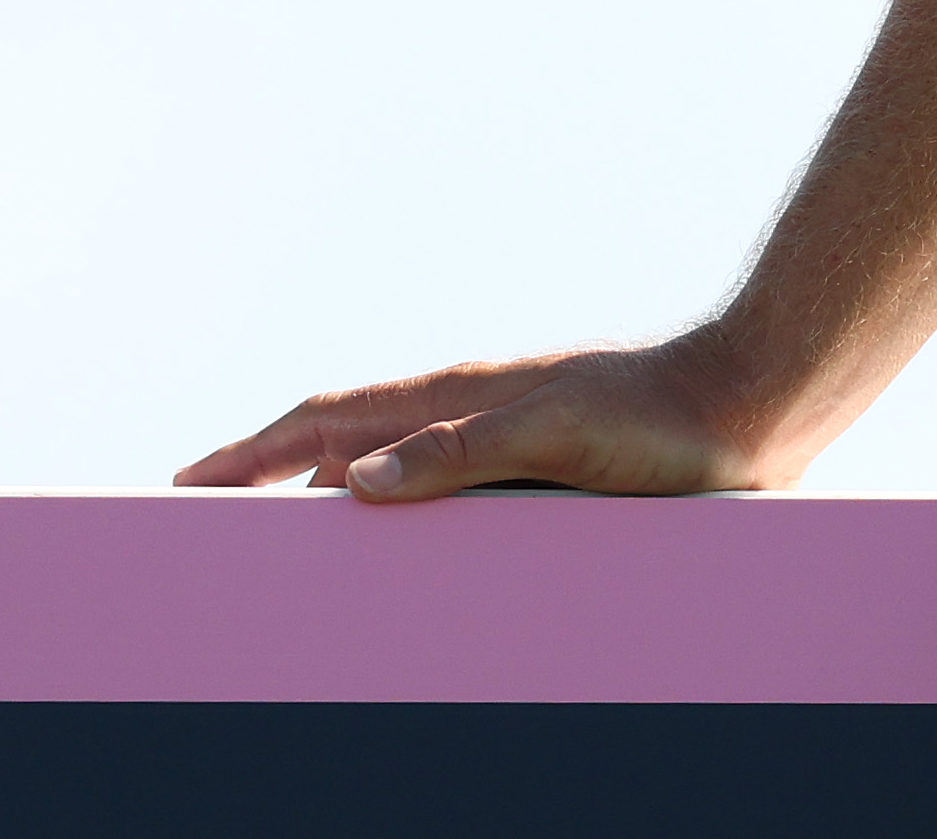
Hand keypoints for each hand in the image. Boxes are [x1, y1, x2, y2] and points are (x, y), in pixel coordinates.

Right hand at [173, 336, 795, 503]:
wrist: (751, 405)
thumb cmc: (659, 419)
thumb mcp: (555, 433)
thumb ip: (459, 451)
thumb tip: (353, 481)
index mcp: (457, 396)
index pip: (326, 420)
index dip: (252, 452)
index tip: (186, 482)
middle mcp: (470, 413)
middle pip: (343, 441)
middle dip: (269, 473)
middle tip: (205, 514)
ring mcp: (503, 438)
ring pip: (390, 465)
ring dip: (328, 492)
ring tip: (277, 534)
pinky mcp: (541, 467)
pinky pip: (442, 491)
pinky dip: (395, 510)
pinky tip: (396, 541)